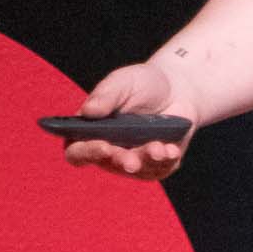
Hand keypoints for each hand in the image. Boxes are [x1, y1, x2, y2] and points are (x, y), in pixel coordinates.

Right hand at [62, 63, 197, 179]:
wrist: (175, 89)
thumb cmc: (141, 84)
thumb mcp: (123, 81)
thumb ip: (106, 94)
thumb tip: (88, 111)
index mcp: (89, 131)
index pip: (77, 151)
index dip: (86, 153)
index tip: (103, 146)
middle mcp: (108, 151)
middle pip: (108, 165)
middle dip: (121, 161)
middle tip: (131, 160)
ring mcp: (132, 160)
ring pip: (137, 170)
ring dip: (147, 159)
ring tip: (159, 147)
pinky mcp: (156, 165)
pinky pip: (159, 169)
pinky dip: (165, 160)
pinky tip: (171, 149)